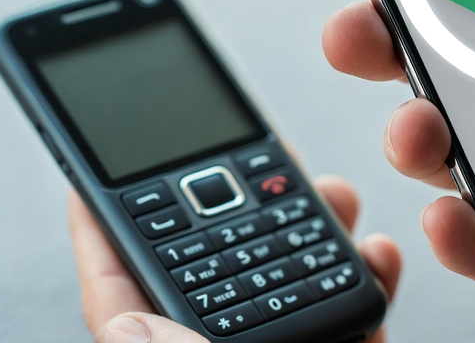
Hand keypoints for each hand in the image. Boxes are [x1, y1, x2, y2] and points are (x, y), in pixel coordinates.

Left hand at [68, 176, 400, 342]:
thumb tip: (122, 309)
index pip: (122, 293)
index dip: (105, 232)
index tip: (97, 171)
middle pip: (214, 273)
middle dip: (233, 204)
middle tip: (251, 149)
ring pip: (288, 289)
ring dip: (311, 232)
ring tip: (330, 192)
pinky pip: (350, 325)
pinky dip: (366, 284)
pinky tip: (378, 255)